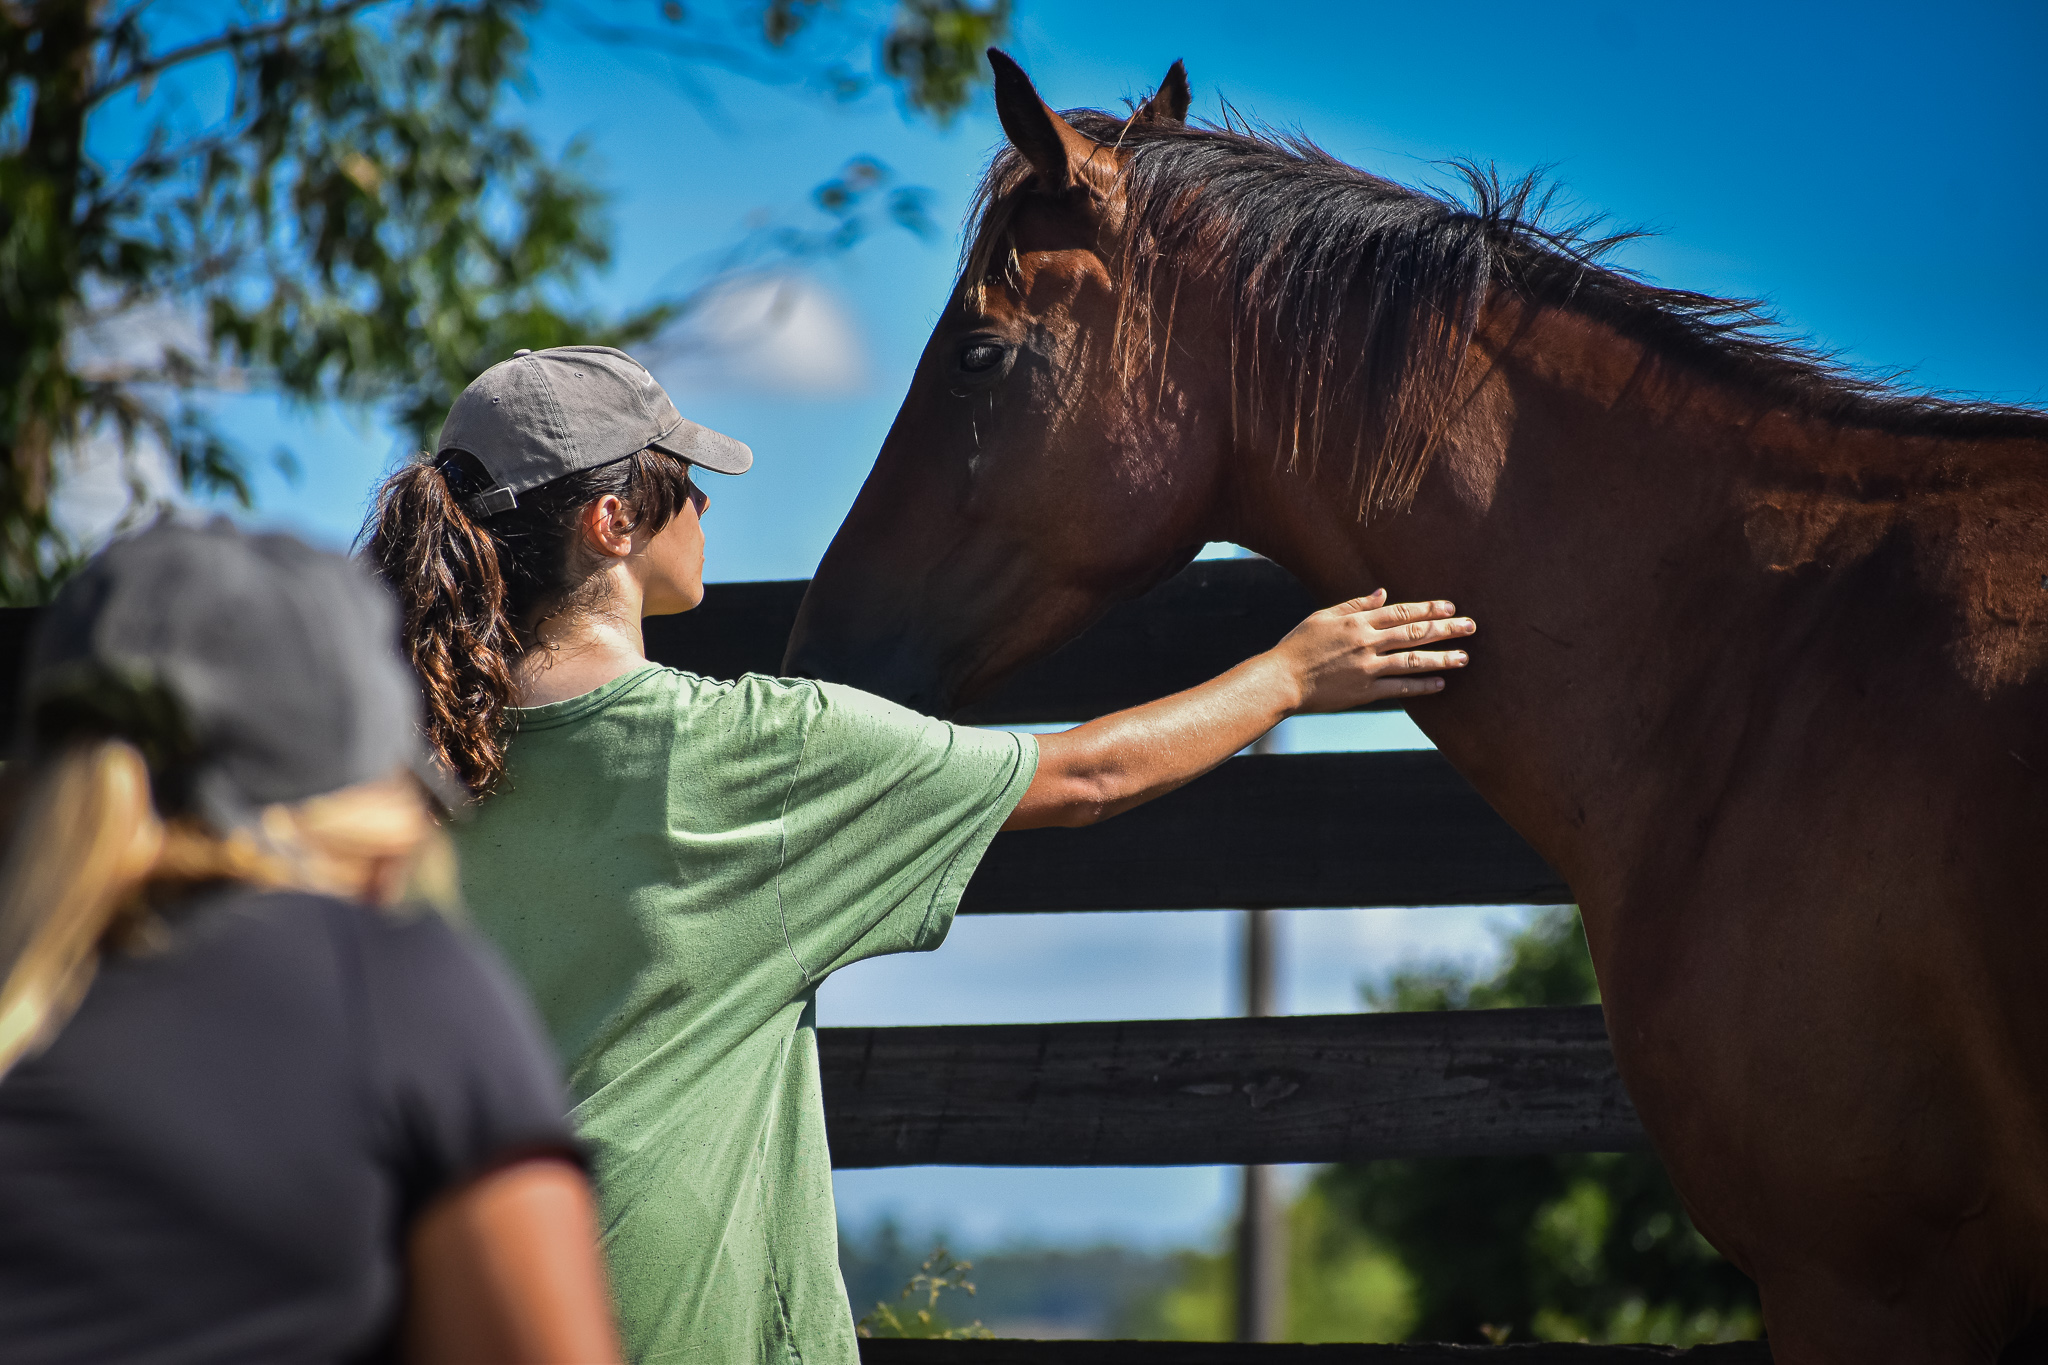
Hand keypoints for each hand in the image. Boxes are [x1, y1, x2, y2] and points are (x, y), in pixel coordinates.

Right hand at [1267, 589, 1474, 714]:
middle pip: (1414, 633)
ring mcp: (1367, 668)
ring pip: (1412, 660)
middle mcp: (1366, 642)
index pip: (1401, 612)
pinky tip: (1440, 683)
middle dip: (1446, 629)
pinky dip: (1421, 686)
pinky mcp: (1364, 691)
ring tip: (1464, 658)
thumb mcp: (1323, 617)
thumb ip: (1355, 604)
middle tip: (1471, 626)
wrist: (1282, 680)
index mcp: (1357, 621)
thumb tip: (1383, 594)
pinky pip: (1399, 688)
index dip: (1429, 609)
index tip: (1450, 608)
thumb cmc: (1298, 646)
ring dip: (1441, 658)